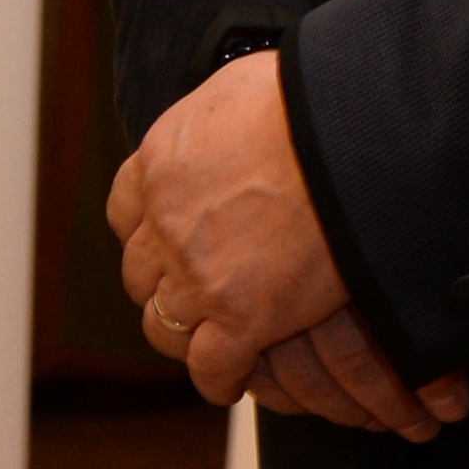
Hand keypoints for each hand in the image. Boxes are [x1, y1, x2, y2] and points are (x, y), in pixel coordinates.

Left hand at [106, 52, 463, 433]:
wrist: (343, 139)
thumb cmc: (307, 102)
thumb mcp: (237, 90)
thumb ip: (218, 120)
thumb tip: (233, 118)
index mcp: (158, 163)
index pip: (125, 212)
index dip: (148, 233)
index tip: (168, 243)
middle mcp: (164, 222)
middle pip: (141, 274)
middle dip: (165, 285)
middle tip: (196, 293)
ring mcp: (197, 274)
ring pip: (164, 326)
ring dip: (184, 334)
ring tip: (211, 338)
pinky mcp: (240, 317)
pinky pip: (210, 367)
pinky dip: (218, 378)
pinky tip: (234, 377)